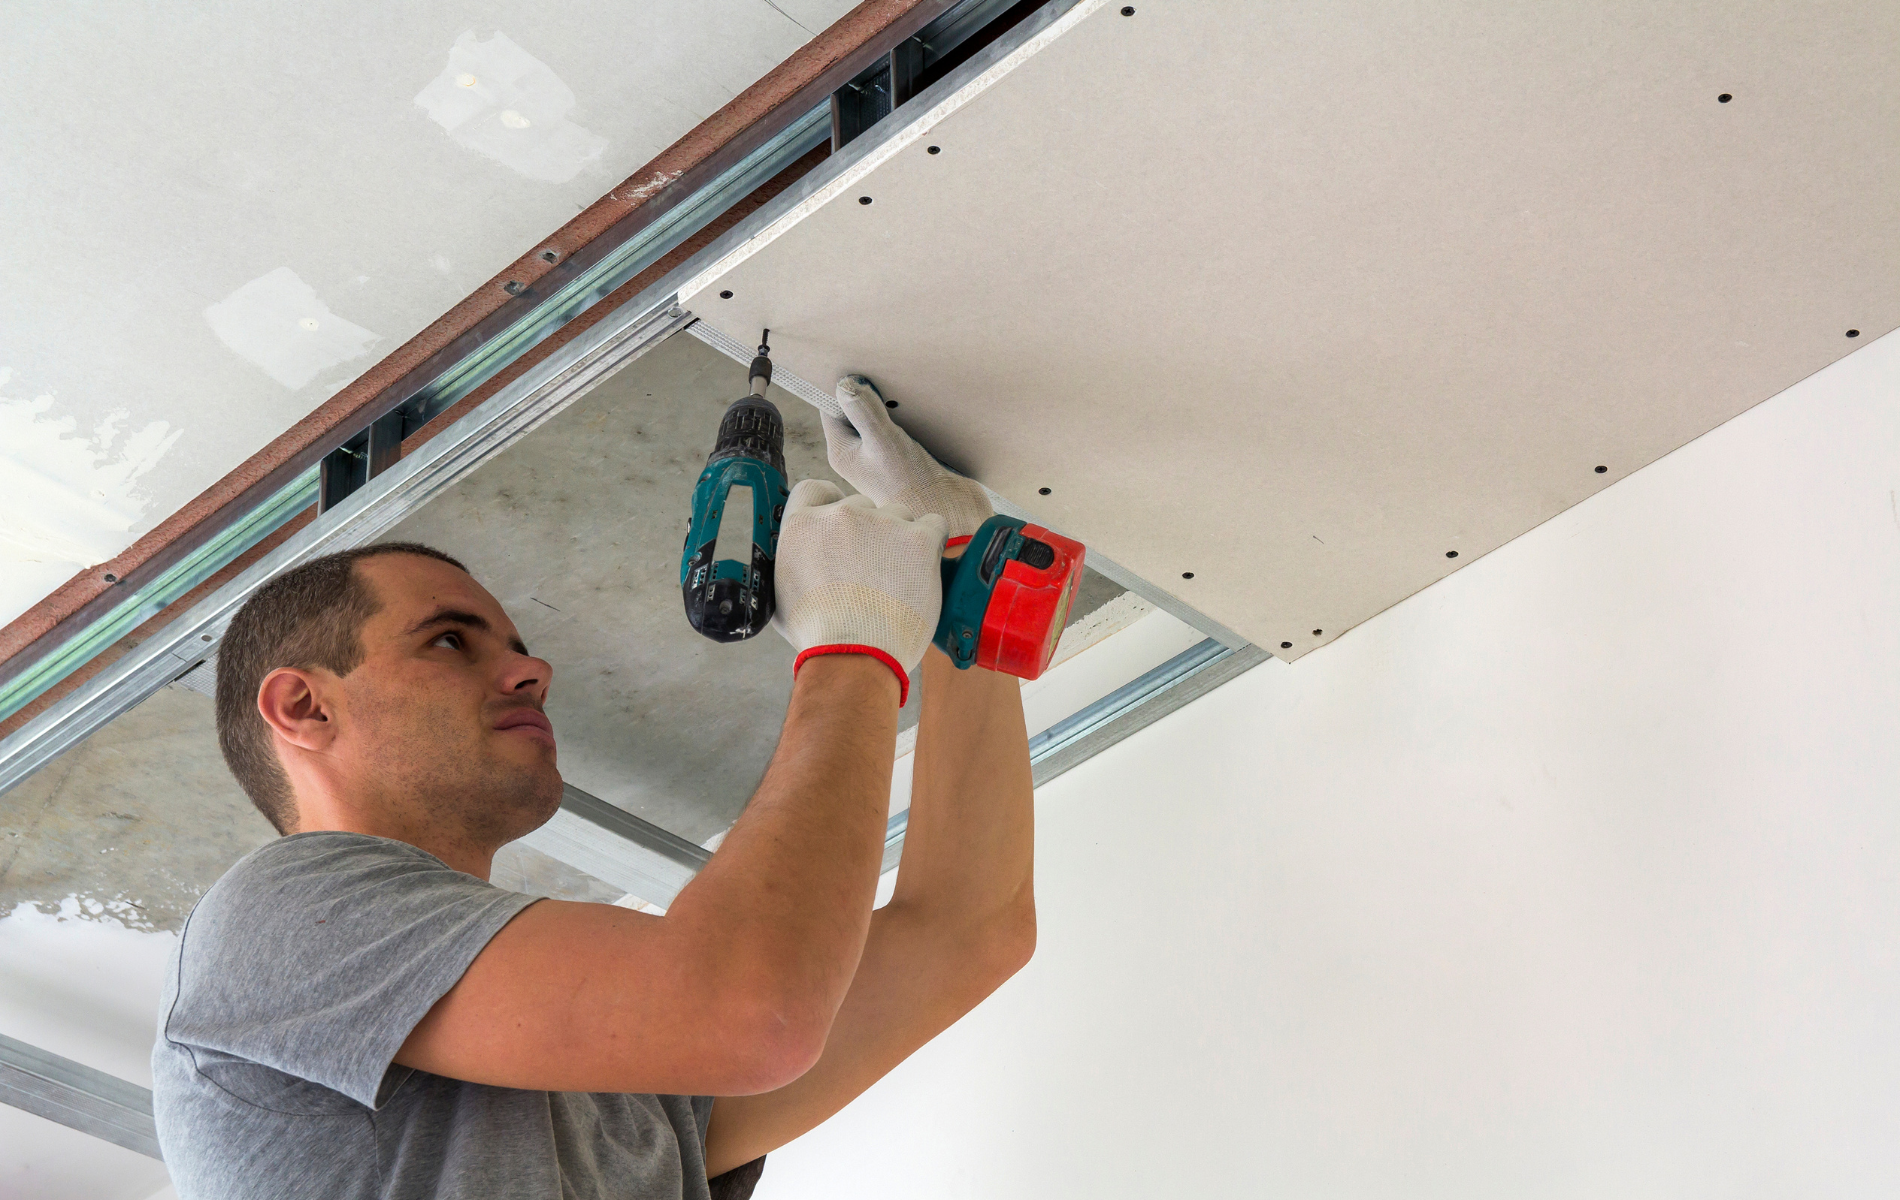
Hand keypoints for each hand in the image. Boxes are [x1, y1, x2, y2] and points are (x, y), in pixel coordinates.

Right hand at [772, 479, 946, 703]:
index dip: (831, 506)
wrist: (854, 656)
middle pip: (862, 506)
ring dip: (900, 539)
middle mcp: (840, 515)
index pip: (817, 489)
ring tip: (898, 579)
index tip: (842, 528)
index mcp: (802, 525)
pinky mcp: (919, 538)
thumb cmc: (818, 636)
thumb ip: (792, 563)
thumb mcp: (781, 595)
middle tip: (873, 569)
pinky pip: (934, 526)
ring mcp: (882, 523)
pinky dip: (932, 544)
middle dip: (868, 532)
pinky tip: (922, 571)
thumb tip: (798, 558)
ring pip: (899, 516)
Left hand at [823, 375, 993, 541]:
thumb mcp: (884, 441)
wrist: (950, 512)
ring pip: (880, 417)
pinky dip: (910, 416)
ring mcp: (882, 456)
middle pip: (855, 410)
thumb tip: (844, 384)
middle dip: (870, 391)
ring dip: (892, 403)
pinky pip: (901, 427)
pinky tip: (922, 408)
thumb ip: (864, 412)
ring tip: (904, 388)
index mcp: (843, 452)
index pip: (832, 408)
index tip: (857, 366)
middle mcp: (859, 454)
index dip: (842, 387)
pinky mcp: (907, 457)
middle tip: (883, 371)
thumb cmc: (911, 484)